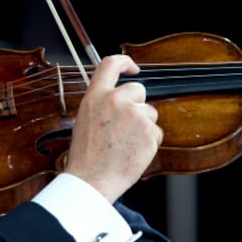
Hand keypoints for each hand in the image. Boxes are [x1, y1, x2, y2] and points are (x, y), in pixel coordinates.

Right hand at [63, 55, 162, 202]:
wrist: (91, 180)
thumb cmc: (86, 155)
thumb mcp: (85, 119)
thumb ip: (102, 102)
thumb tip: (119, 97)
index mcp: (96, 96)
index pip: (111, 64)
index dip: (125, 62)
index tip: (133, 68)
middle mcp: (116, 101)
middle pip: (138, 89)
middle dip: (137, 104)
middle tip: (125, 125)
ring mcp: (135, 116)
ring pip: (150, 113)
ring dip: (143, 126)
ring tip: (125, 144)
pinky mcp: (149, 133)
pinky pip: (156, 133)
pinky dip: (148, 143)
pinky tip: (133, 152)